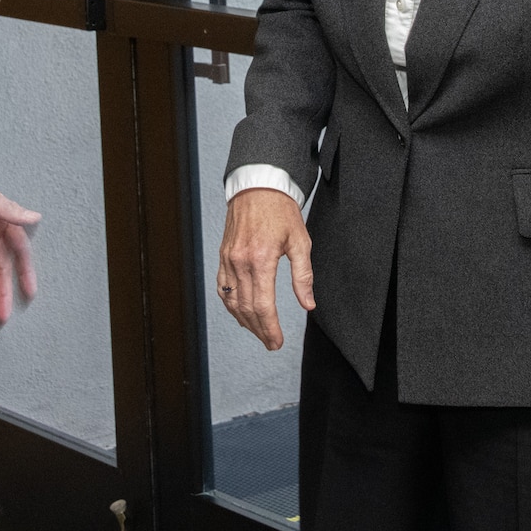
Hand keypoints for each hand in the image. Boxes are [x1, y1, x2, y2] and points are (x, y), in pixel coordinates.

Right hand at [216, 187, 313, 349]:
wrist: (258, 187)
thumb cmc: (281, 211)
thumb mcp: (300, 241)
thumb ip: (303, 276)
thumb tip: (308, 304)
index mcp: (260, 259)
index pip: (262, 306)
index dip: (270, 328)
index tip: (277, 342)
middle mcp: (240, 262)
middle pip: (246, 308)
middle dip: (259, 330)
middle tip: (271, 343)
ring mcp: (228, 260)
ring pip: (232, 301)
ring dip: (245, 321)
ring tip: (259, 332)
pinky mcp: (223, 257)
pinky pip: (222, 288)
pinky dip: (230, 305)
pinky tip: (240, 313)